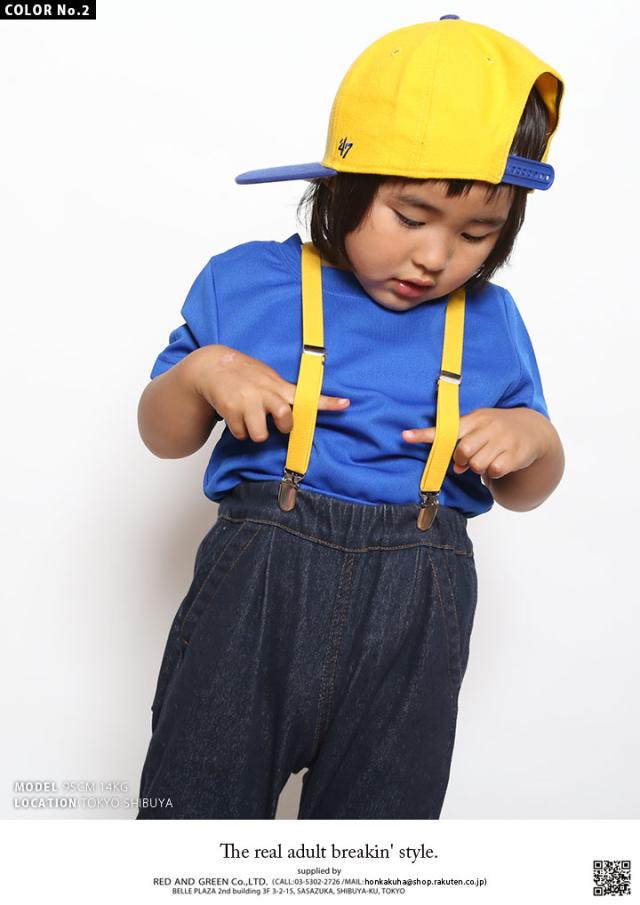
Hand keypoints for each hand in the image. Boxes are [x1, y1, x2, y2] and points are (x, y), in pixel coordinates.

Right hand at [187, 345, 349, 442]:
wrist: (211, 367)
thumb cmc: (244, 375)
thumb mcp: (267, 378)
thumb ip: (283, 393)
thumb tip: (300, 410)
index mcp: (278, 386)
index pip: (308, 395)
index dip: (328, 402)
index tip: (345, 404)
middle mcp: (265, 393)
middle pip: (286, 421)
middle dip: (281, 427)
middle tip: (272, 421)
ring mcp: (248, 402)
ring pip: (260, 436)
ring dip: (255, 432)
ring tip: (248, 418)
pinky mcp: (231, 410)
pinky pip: (241, 435)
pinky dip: (239, 431)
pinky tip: (235, 416)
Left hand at [402, 407, 554, 480]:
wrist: (533, 429)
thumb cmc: (497, 429)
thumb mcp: (479, 428)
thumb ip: (463, 444)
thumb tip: (457, 467)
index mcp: (475, 418)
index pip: (446, 428)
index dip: (424, 434)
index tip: (405, 436)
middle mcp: (489, 426)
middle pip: (462, 451)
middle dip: (462, 460)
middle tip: (470, 457)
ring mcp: (503, 439)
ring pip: (477, 464)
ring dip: (478, 467)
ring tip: (488, 457)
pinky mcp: (515, 453)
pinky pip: (494, 471)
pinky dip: (494, 472)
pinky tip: (500, 462)